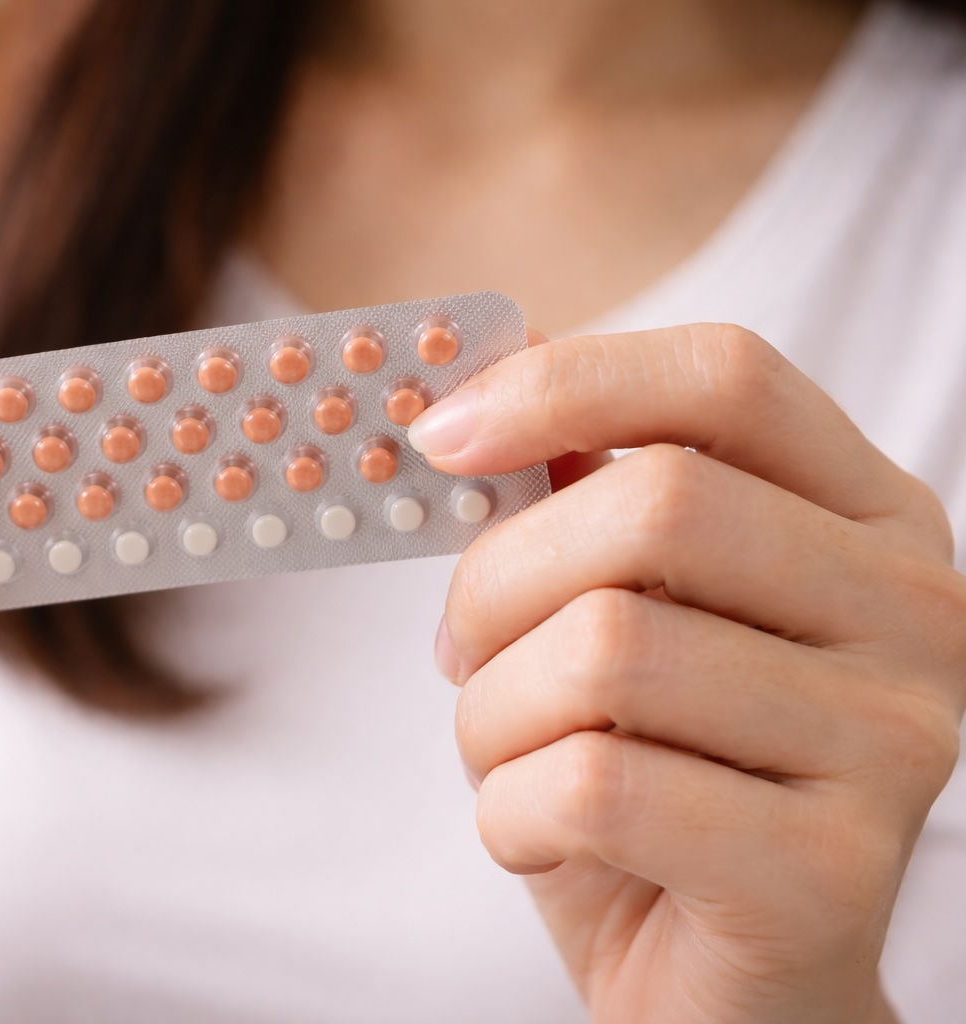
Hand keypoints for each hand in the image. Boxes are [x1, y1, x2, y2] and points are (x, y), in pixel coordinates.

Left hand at [417, 324, 964, 1023]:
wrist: (723, 989)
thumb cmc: (651, 780)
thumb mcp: (613, 616)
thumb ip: (572, 503)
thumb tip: (470, 389)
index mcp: (864, 518)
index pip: (726, 377)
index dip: (564, 383)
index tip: (439, 435)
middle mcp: (913, 610)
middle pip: (653, 507)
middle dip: (497, 583)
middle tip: (460, 651)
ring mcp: (893, 739)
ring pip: (606, 652)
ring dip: (493, 714)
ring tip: (510, 759)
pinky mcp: (833, 869)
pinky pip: (594, 785)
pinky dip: (509, 811)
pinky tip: (533, 835)